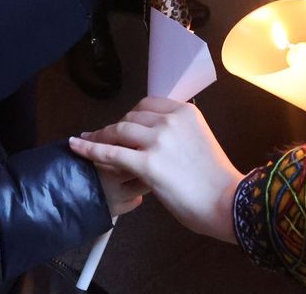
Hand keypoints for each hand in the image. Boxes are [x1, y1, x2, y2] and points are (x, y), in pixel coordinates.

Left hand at [70, 97, 242, 243]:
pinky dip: (90, 149)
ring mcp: (158, 141)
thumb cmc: (217, 180)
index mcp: (186, 113)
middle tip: (103, 136)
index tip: (123, 124)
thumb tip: (158, 139)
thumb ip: (180, 133)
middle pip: (131, 117)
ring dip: (100, 136)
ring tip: (88, 141)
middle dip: (115, 127)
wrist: (227, 201)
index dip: (131, 115)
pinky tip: (77, 146)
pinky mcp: (147, 164)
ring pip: (118, 131)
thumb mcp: (201, 141)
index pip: (148, 104)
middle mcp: (170, 121)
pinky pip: (111, 153)